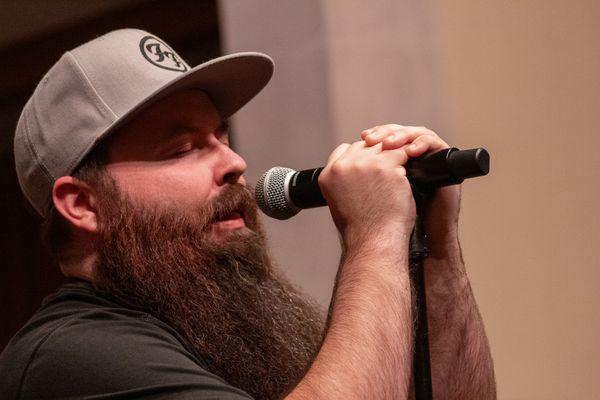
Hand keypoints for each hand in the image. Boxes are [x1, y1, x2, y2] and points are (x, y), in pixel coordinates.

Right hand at [318, 138, 415, 253]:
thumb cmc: (361, 228)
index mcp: (329, 174)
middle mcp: (344, 166)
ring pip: (385, 148)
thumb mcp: (340, 200)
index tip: (369, 167)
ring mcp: (366, 165)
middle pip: (366, 146)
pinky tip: (402, 183)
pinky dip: (406, 167)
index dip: (360, 156)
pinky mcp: (387, 168)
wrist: (373, 242)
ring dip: (393, 161)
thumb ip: (345, 178)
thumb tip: (360, 165)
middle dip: (378, 157)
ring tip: (394, 181)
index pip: (345, 149)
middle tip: (386, 176)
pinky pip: (402, 156)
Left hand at [361, 125, 461, 250]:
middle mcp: (412, 155)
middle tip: (373, 137)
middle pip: (399, 131)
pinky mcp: (443, 161)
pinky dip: (421, 144)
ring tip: (389, 144)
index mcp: (393, 160)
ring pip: (415, 132)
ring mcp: (428, 156)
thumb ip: (363, 175)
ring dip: (401, 136)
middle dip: (385, 133)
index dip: (375, 134)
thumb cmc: (394, 219)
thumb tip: (341, 160)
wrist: (421, 236)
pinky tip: (410, 151)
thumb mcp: (373, 193)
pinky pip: (433, 142)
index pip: (385, 136)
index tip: (363, 136)